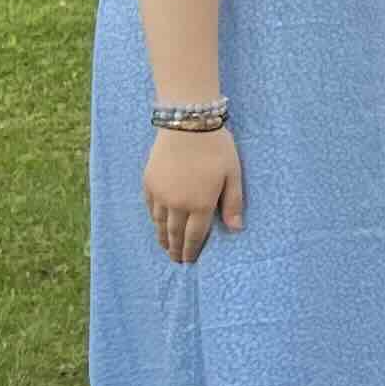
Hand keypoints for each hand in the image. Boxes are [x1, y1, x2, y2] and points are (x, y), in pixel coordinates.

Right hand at [141, 127, 243, 263]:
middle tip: (176, 260)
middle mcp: (177, 204)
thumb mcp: (233, 175)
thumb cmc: (216, 148)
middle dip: (176, 249)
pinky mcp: (149, 182)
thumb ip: (233, 203)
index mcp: (200, 204)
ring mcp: (160, 194)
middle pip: (174, 233)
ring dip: (162, 237)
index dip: (192, 250)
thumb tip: (236, 229)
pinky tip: (156, 222)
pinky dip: (154, 219)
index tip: (189, 261)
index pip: (195, 236)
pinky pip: (150, 207)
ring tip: (165, 247)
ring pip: (159, 223)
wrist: (187, 124)